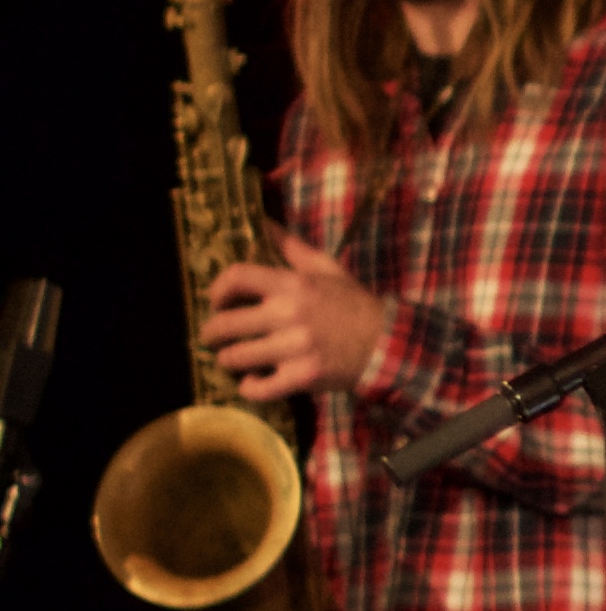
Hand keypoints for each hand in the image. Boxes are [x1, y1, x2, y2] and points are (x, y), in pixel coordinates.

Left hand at [199, 231, 384, 400]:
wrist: (388, 343)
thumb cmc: (353, 304)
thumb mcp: (327, 269)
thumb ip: (292, 247)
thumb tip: (263, 222)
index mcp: (293, 284)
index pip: (236, 277)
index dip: (216, 289)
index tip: (216, 301)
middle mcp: (288, 314)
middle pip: (225, 324)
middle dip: (211, 332)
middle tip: (213, 336)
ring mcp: (294, 348)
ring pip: (235, 357)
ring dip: (227, 360)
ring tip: (232, 359)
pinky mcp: (302, 377)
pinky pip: (259, 388)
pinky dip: (249, 388)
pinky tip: (251, 383)